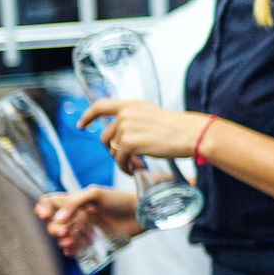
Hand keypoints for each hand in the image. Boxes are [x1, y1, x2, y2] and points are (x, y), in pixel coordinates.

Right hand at [34, 185, 142, 256]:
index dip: (43, 208)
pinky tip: (72, 252)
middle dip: (54, 229)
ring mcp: (86, 229)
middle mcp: (78, 215)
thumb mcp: (96, 194)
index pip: (51, 203)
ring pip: (64, 237)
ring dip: (63, 241)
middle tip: (64, 233)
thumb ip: (75, 202)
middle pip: (55, 223)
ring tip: (70, 243)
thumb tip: (58, 218)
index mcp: (76, 201)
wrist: (142, 213)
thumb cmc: (120, 200)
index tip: (45, 216)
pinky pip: (77, 248)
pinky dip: (71, 250)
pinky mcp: (94, 241)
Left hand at [79, 99, 206, 169]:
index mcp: (131, 105)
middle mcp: (126, 114)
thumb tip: (120, 133)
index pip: (100, 106)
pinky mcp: (129, 143)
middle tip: (126, 158)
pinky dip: (125, 167)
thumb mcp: (152, 115)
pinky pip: (120, 160)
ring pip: (112, 150)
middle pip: (105, 136)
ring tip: (134, 164)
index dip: (88, 116)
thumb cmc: (178, 128)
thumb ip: (134, 118)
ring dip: (121, 160)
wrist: (192, 134)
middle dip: (112, 149)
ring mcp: (126, 128)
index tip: (81, 125)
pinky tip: (134, 169)